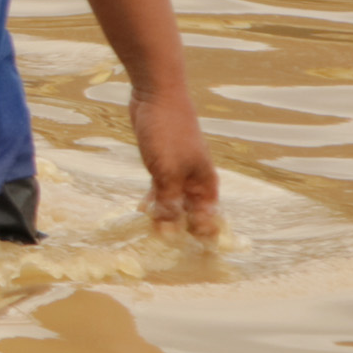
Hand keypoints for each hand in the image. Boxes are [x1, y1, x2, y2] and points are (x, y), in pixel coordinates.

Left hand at [132, 74, 224, 239]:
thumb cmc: (168, 132)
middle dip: (182, 230)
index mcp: (206, 184)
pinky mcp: (161, 161)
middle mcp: (196, 179)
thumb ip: (170, 202)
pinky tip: (142, 210)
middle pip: (192, 213)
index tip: (197, 258)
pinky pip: (160, 187)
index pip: (210, 219)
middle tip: (167, 251)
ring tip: (152, 235)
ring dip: (165, 216)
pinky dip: (154, 199)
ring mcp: (178, 170)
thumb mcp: (167, 172)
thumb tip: (171, 233)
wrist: (156, 94)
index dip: (204, 238)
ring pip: (174, 201)